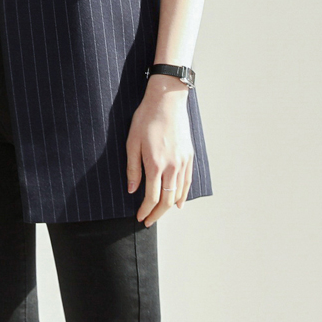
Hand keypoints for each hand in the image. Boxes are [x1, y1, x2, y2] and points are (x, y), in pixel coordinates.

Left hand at [126, 77, 193, 225]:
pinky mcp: (189, 156)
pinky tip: (178, 201)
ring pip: (178, 193)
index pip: (152, 197)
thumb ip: (133, 168)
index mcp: (156, 164)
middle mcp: (172, 166)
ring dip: (169, 207)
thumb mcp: (132, 142)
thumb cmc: (146, 118)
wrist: (167, 100)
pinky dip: (182, 194)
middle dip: (157, 214)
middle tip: (149, 221)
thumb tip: (132, 190)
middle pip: (167, 200)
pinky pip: (187, 181)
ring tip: (160, 213)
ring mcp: (183, 161)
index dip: (145, 210)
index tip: (140, 217)